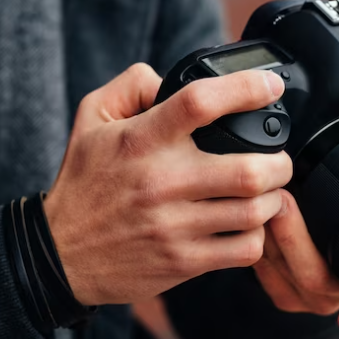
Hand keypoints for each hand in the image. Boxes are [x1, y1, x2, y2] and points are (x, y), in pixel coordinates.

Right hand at [44, 63, 292, 305]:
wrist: (59, 255)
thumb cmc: (82, 183)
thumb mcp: (92, 118)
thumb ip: (132, 84)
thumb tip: (170, 76)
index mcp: (141, 140)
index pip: (200, 103)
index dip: (246, 89)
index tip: (270, 86)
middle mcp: (161, 182)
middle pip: (247, 170)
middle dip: (278, 162)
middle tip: (278, 158)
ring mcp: (174, 226)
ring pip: (253, 211)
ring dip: (272, 198)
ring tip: (267, 190)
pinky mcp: (183, 261)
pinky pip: (244, 249)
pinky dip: (258, 235)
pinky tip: (248, 224)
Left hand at [252, 130, 338, 337]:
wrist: (330, 214)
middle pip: (315, 282)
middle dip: (294, 240)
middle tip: (282, 199)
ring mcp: (311, 298)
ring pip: (285, 278)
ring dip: (270, 238)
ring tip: (263, 198)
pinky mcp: (283, 290)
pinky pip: (264, 276)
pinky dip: (257, 246)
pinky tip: (256, 218)